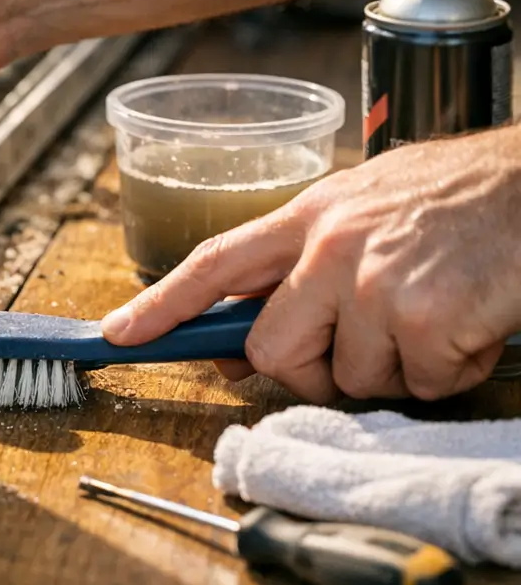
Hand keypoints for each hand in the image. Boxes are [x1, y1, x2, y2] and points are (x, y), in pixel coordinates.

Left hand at [102, 128, 520, 402]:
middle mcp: (329, 247)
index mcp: (307, 216)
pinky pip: (417, 385)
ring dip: (390, 369)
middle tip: (357, 349)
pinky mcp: (425, 320)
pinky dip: (443, 372)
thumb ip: (300, 263)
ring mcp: (375, 284)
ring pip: (348, 379)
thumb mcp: (359, 208)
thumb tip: (245, 334)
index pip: (214, 261)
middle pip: (270, 349)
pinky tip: (463, 324)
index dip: (163, 303)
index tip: (120, 333)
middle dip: (307, 370)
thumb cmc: (447, 198)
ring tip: (428, 315)